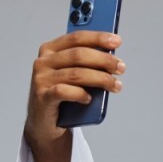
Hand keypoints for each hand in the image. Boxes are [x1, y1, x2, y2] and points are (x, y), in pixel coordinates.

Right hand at [24, 29, 124, 153]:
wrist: (45, 124)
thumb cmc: (63, 97)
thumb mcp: (73, 77)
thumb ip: (85, 66)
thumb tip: (111, 60)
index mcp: (50, 50)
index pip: (76, 38)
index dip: (98, 38)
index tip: (116, 41)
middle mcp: (43, 62)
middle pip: (78, 55)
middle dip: (103, 60)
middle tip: (121, 67)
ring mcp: (41, 79)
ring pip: (75, 74)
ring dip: (100, 79)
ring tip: (116, 85)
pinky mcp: (42, 97)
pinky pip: (63, 92)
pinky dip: (80, 94)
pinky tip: (90, 99)